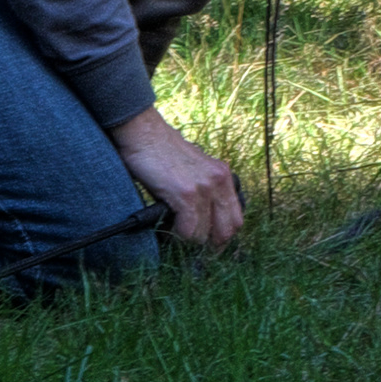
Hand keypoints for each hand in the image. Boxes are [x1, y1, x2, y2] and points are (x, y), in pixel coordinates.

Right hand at [108, 106, 242, 250]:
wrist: (143, 133)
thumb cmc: (163, 152)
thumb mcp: (195, 169)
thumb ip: (205, 190)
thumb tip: (204, 220)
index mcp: (224, 176)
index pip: (237, 219)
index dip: (223, 237)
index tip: (209, 245)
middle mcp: (219, 181)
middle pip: (227, 230)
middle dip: (210, 245)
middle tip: (192, 248)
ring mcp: (204, 188)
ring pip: (204, 234)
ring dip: (188, 240)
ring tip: (173, 232)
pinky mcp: (186, 194)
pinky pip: (187, 229)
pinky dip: (176, 235)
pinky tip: (166, 227)